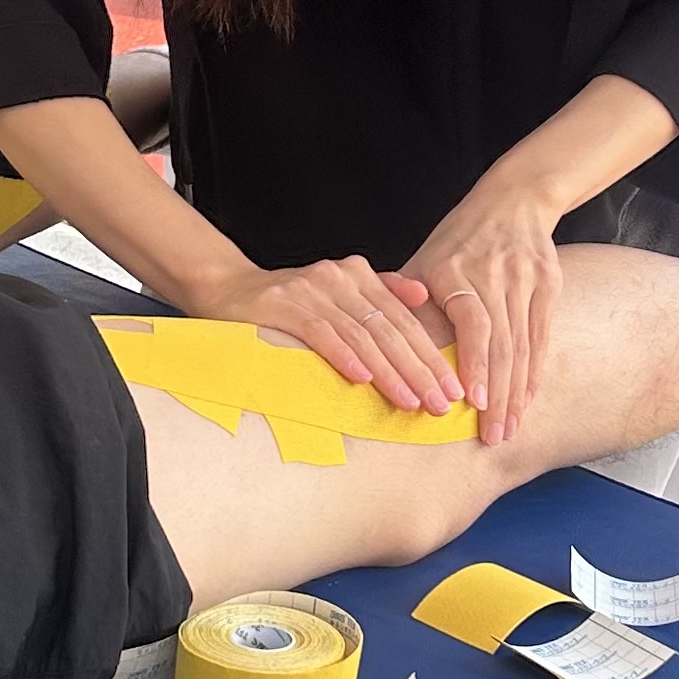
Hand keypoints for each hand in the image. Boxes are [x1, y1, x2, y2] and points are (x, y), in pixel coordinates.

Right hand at [243, 258, 465, 415]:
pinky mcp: (282, 305)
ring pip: (361, 335)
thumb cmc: (288, 300)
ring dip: (389, 371)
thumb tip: (421, 296)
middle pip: (389, 329)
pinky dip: (344, 356)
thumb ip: (380, 291)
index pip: (404, 320)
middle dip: (418, 369)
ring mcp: (310, 289)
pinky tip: (363, 379)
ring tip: (411, 401)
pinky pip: (321, 333)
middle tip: (441, 404)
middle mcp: (339, 277)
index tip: (452, 389)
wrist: (226, 287)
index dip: (430, 355)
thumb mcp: (338, 292)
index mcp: (358, 274)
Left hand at [398, 180, 561, 443]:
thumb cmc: (459, 238)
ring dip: (517, 392)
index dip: (474, 364)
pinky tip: (526, 398)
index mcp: (456, 270)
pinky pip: (542, 336)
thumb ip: (403, 300)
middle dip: (497, 396)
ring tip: (509, 427)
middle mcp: (494, 275)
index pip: (473, 324)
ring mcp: (525, 279)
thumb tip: (371, 346)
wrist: (514, 200)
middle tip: (491, 437)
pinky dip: (535, 371)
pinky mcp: (549, 284)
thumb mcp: (424, 258)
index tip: (470, 402)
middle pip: (502, 344)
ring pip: (524, 345)